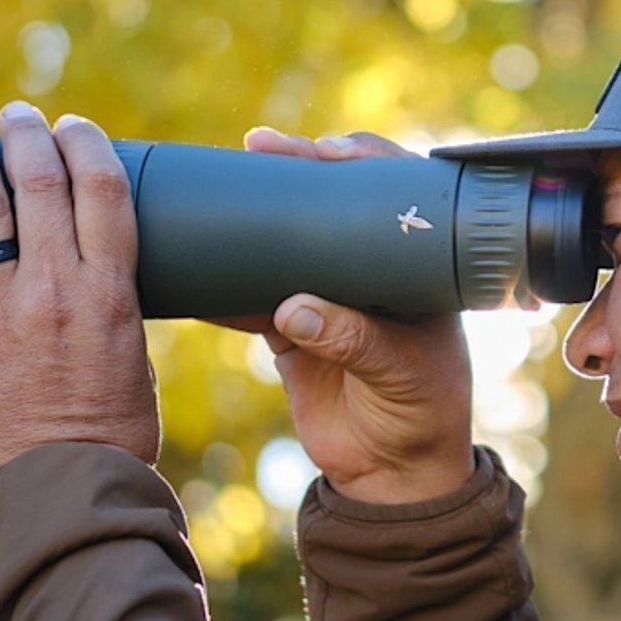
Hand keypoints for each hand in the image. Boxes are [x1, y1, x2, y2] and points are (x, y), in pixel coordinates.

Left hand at [0, 101, 156, 502]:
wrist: (51, 499)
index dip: (86, 144)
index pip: (101, 190)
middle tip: (17, 115)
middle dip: (26, 136)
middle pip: (38, 184)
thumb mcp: (135, 362)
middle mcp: (52, 290)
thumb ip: (113, 309)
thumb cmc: (109, 439)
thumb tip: (95, 273)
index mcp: (110, 295)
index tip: (74, 125)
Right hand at [221, 128, 474, 503]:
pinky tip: (198, 260)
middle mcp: (372, 270)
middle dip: (298, 168)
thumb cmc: (423, 417)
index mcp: (416, 267)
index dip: (364, 162)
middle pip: (334, 203)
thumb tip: (293, 309)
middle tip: (262, 144)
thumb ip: (354, 341)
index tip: (325, 150)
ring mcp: (329, 296)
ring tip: (227, 176)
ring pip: (290, 238)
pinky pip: (252, 295)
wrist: (391, 476)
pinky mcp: (291, 330)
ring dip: (258, 212)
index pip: (396, 194)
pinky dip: (225, 282)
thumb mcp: (402, 374)